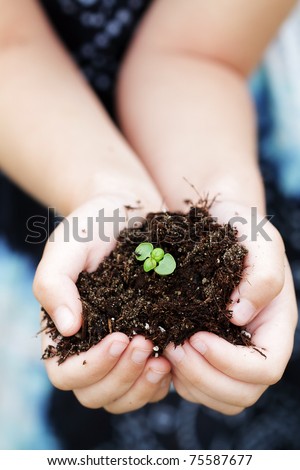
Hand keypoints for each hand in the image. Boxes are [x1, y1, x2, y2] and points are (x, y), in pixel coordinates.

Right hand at [34, 194, 170, 412]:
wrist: (129, 212)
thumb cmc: (93, 226)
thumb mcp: (67, 246)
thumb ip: (55, 284)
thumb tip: (66, 329)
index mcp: (64, 331)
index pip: (66, 374)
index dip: (92, 367)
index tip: (119, 337)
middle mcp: (90, 347)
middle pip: (96, 394)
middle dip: (122, 377)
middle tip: (146, 345)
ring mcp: (120, 351)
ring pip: (124, 396)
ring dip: (142, 386)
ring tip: (163, 358)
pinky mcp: (148, 345)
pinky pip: (150, 385)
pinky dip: (161, 382)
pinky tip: (174, 356)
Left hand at [164, 201, 296, 413]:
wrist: (218, 223)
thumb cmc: (242, 229)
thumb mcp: (261, 240)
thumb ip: (263, 276)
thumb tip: (240, 318)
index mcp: (273, 325)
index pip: (266, 368)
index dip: (233, 364)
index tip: (198, 337)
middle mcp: (254, 345)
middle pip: (242, 392)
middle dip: (206, 377)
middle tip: (175, 347)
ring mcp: (230, 351)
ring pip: (219, 396)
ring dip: (190, 381)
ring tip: (168, 347)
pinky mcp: (206, 351)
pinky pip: (197, 385)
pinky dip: (179, 378)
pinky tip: (164, 347)